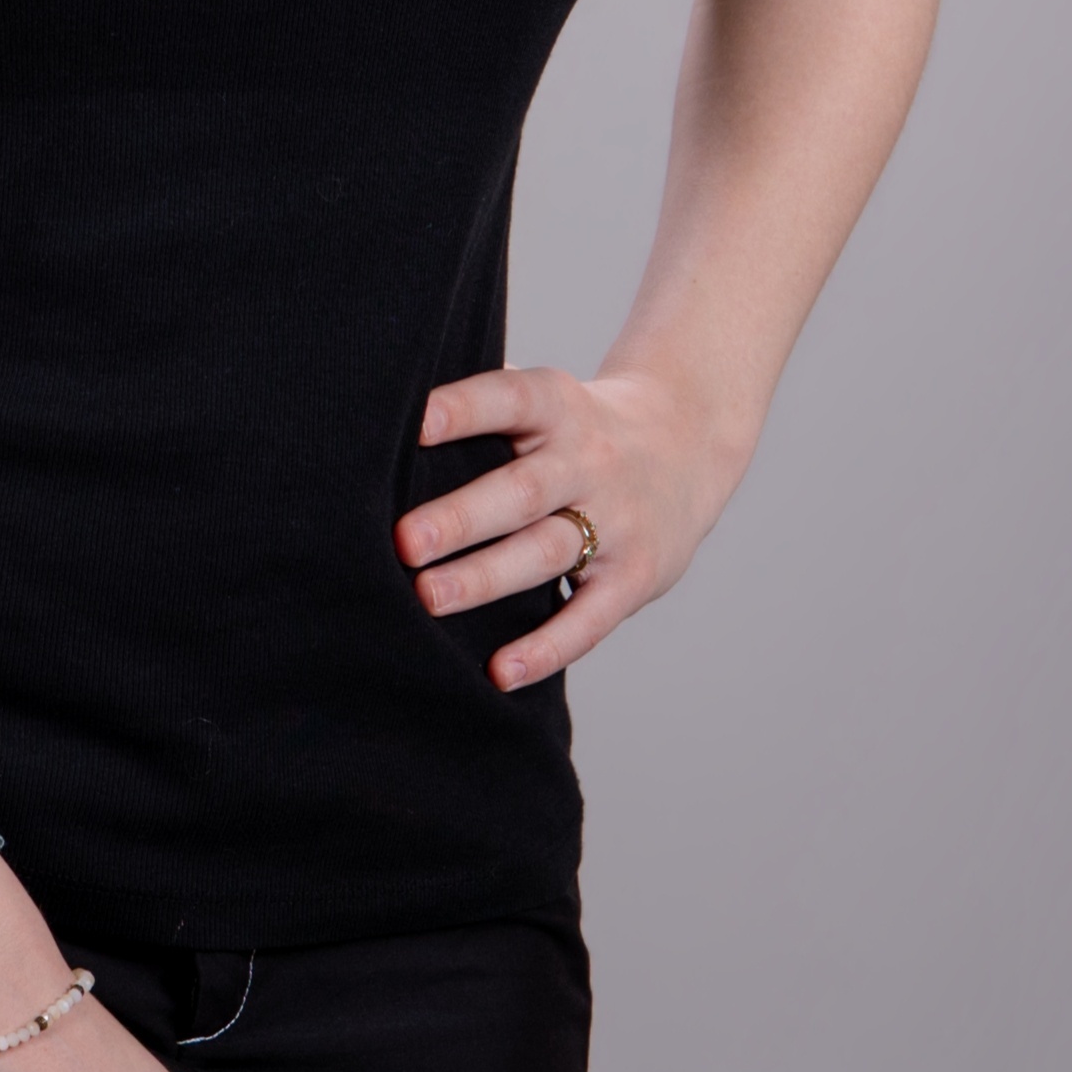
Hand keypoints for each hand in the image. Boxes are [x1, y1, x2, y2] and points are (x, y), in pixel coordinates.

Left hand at [400, 360, 750, 691]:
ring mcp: (618, 520)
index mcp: (559, 407)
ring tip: (429, 597)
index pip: (510, 399)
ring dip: (487, 578)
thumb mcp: (547, 400)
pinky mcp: (637, 575)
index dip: (464, 408)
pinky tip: (501, 671)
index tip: (414, 423)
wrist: (687, 444)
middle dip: (462, 517)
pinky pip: (590, 617)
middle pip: (523, 490)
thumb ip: (484, 412)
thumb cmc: (579, 428)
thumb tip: (384, 426)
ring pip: (548, 551)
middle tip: (404, 542)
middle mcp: (591, 460)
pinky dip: (547, 648)